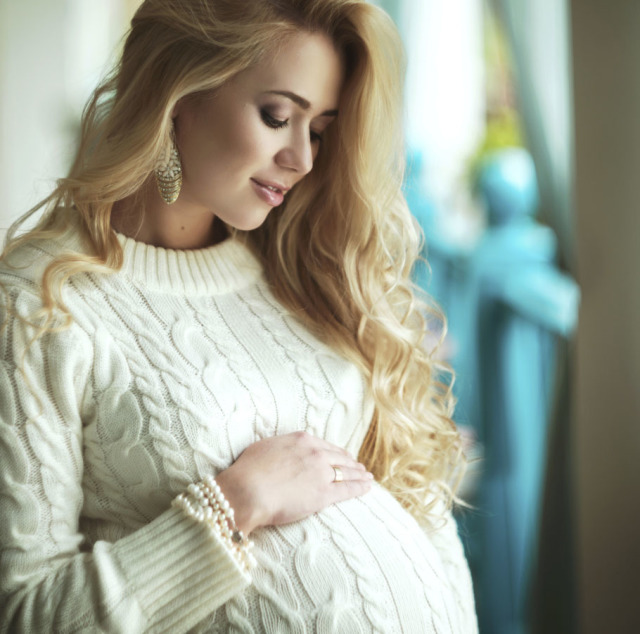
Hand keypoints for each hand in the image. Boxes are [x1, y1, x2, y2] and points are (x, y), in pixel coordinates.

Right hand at [215, 431, 372, 534]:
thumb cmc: (248, 470)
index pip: (326, 446)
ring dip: (359, 474)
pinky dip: (360, 487)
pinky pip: (348, 489)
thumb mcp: (265, 447)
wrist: (247, 490)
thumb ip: (280, 447)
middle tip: (359, 467)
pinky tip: (367, 487)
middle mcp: (316, 453)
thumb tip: (282, 450)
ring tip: (367, 477)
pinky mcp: (324, 494)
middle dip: (351, 462)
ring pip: (347, 472)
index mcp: (302, 440)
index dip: (336, 452)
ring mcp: (322, 473)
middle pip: (340, 458)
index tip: (342, 456)